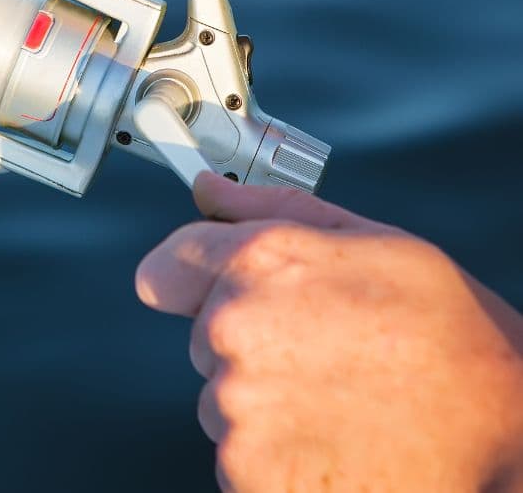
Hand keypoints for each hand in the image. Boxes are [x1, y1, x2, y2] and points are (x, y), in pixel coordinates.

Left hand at [137, 174, 522, 491]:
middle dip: (247, 343)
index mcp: (257, 263)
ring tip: (339, 397)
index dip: (187, 278)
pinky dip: (278, 455)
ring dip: (264, 403)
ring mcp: (240, 412)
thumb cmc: (445, 328)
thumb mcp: (368, 237)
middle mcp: (234, 332)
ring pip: (224, 401)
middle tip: (321, 350)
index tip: (202, 287)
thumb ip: (269, 208)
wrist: (507, 429)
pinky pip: (242, 457)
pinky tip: (336, 439)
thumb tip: (208, 189)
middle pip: (203, 340)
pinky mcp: (252, 478)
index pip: (163, 269)